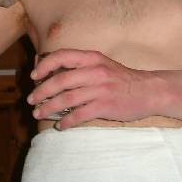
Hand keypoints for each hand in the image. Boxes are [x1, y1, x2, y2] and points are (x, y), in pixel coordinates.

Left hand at [27, 49, 161, 128]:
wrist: (150, 91)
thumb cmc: (122, 79)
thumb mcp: (102, 64)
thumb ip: (81, 66)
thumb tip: (53, 74)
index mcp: (92, 58)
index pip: (62, 56)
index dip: (44, 66)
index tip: (34, 77)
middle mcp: (94, 71)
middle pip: (60, 80)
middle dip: (41, 92)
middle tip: (31, 101)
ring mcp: (100, 89)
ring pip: (66, 98)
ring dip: (49, 108)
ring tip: (39, 114)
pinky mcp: (105, 106)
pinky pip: (79, 115)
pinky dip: (67, 121)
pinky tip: (60, 125)